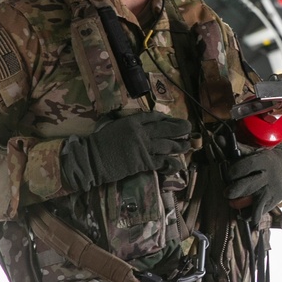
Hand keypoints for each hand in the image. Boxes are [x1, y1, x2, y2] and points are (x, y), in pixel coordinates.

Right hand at [60, 112, 191, 190]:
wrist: (93, 159)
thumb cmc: (100, 142)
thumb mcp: (113, 125)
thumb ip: (128, 124)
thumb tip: (140, 125)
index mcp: (132, 121)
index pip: (154, 117)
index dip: (166, 118)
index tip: (174, 120)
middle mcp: (141, 132)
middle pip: (165, 129)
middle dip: (179, 128)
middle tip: (189, 128)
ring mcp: (143, 147)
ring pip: (166, 145)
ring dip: (179, 145)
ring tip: (187, 145)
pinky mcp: (143, 162)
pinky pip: (161, 162)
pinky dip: (170, 164)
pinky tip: (178, 164)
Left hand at [226, 144, 281, 222]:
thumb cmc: (265, 160)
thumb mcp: (254, 152)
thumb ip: (235, 148)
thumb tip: (217, 138)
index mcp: (263, 161)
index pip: (246, 166)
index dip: (233, 172)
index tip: (228, 175)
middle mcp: (268, 176)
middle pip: (247, 186)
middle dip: (233, 191)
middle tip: (226, 193)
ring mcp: (271, 190)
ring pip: (253, 202)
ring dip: (239, 205)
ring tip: (232, 203)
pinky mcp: (273, 202)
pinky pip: (258, 212)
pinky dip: (249, 216)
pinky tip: (242, 214)